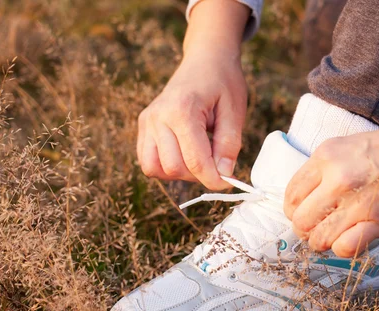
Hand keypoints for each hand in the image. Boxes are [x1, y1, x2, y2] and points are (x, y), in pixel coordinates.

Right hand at [137, 0, 248, 189]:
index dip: (213, 179)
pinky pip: (148, 162)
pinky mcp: (143, 126)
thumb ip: (229, 145)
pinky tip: (185, 155)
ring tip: (199, 157)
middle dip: (198, 174)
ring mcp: (146, 121)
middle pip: (174, 168)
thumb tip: (223, 175)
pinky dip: (166, 167)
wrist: (206, 59)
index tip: (228, 182)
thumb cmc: (223, 83)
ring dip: (180, 173)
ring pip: (156, 169)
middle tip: (215, 162)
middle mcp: (158, 116)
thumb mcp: (235, 112)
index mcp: (182, 110)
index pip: (195, 161)